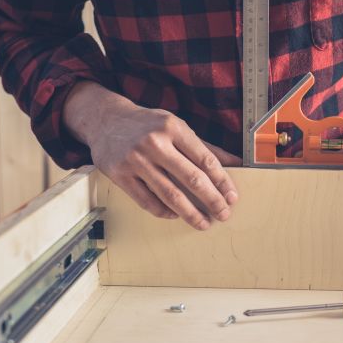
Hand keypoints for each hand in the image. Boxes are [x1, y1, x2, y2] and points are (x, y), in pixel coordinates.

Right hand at [63, 82, 240, 230]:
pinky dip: (164, 211)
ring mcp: (135, 160)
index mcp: (173, 127)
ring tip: (203, 223)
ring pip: (170, 194)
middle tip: (223, 214)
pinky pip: (147, 201)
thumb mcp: (176, 127)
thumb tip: (236, 163)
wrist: (105, 120)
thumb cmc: (147, 125)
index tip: (232, 197)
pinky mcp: (120, 175)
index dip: (222, 181)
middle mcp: (154, 143)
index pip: (205, 159)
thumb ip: (204, 147)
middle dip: (211, 200)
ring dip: (190, 213)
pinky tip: (176, 215)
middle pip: (191, 179)